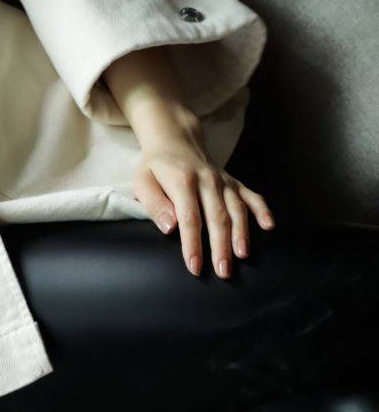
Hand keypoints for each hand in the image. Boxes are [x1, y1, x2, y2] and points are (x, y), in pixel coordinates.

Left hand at [129, 109, 276, 278]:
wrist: (175, 140)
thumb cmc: (156, 167)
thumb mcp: (143, 182)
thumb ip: (155, 204)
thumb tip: (170, 227)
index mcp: (182, 180)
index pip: (190, 217)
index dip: (193, 244)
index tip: (195, 266)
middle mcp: (207, 180)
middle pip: (217, 216)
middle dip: (221, 246)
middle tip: (223, 271)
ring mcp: (223, 181)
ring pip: (236, 209)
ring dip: (241, 233)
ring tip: (242, 256)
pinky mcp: (234, 182)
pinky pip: (252, 196)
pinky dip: (262, 210)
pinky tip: (269, 226)